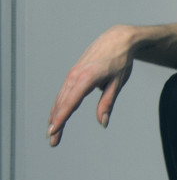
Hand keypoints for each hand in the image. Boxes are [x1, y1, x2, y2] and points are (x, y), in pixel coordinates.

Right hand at [47, 25, 137, 146]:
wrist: (117, 39)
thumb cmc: (120, 61)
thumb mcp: (118, 83)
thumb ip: (108, 103)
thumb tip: (102, 122)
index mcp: (87, 78)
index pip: (70, 103)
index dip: (61, 119)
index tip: (53, 132)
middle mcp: (75, 76)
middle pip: (62, 103)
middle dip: (56, 123)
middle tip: (52, 141)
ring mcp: (72, 74)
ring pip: (61, 98)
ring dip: (55, 116)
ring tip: (52, 133)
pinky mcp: (73, 73)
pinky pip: (64, 92)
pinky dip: (59, 104)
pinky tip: (55, 115)